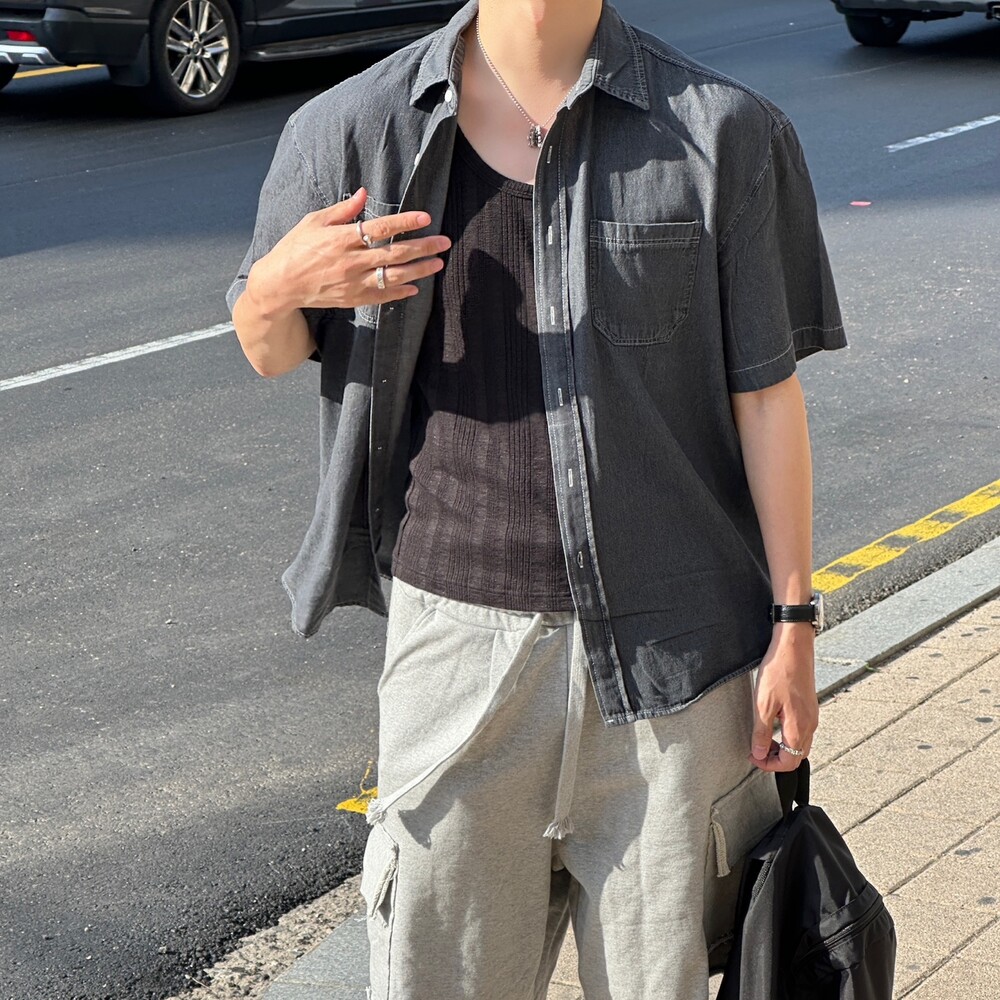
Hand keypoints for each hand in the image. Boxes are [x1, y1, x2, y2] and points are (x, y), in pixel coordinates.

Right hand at [246, 188, 450, 318]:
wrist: (281, 284)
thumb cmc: (296, 248)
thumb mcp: (314, 221)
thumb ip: (343, 210)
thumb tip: (364, 193)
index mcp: (342, 238)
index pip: (381, 228)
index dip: (405, 223)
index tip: (426, 218)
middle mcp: (351, 262)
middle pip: (395, 254)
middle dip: (423, 247)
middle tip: (444, 242)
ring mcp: (354, 283)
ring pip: (394, 277)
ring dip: (419, 271)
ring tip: (438, 264)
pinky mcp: (353, 299)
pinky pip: (383, 297)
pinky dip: (401, 293)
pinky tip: (416, 287)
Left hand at [748, 623, 818, 771]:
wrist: (793, 646)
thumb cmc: (779, 671)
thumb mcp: (763, 705)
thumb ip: (761, 733)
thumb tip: (759, 753)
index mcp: (799, 727)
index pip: (789, 762)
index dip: (769, 765)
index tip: (754, 757)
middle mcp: (810, 724)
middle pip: (797, 755)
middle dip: (776, 758)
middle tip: (757, 750)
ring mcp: (811, 715)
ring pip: (800, 743)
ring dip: (782, 747)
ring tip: (763, 738)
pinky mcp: (809, 706)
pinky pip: (801, 729)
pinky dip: (787, 735)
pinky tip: (773, 724)